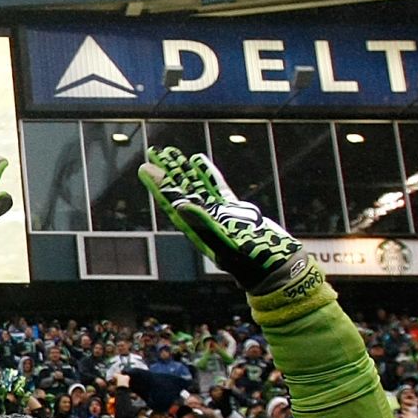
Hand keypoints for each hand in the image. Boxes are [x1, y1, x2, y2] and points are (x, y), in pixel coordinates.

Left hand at [139, 147, 304, 292]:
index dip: (159, 184)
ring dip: (184, 169)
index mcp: (196, 227)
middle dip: (167, 171)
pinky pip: (216, 187)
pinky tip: (198, 160)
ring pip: (197, 185)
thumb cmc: (248, 261)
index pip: (172, 201)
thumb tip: (180, 206)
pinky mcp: (234, 209)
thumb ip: (203, 224)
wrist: (272, 265)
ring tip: (171, 152)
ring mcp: (218, 212)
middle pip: (180, 189)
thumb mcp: (223, 243)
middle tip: (154, 151)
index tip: (145, 167)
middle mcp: (203, 219)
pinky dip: (208, 173)